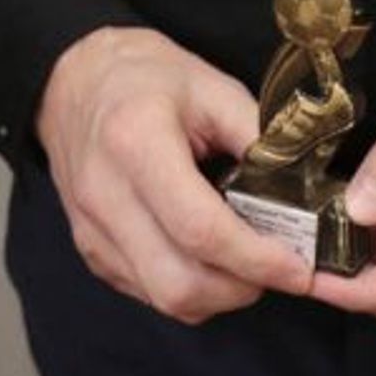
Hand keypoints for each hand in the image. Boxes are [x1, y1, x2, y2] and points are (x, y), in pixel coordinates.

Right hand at [35, 25, 313, 323]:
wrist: (73, 79)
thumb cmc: (142, 75)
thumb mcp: (209, 84)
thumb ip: (255, 134)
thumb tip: (302, 186)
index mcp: (136, 143)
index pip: (200, 229)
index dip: (256, 259)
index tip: (299, 268)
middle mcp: (106, 197)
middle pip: (179, 283)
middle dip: (242, 288)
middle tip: (279, 265)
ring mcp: (92, 231)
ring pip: (165, 300)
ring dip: (218, 295)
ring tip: (248, 260)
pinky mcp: (90, 251)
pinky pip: (147, 292)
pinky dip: (189, 288)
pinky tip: (209, 257)